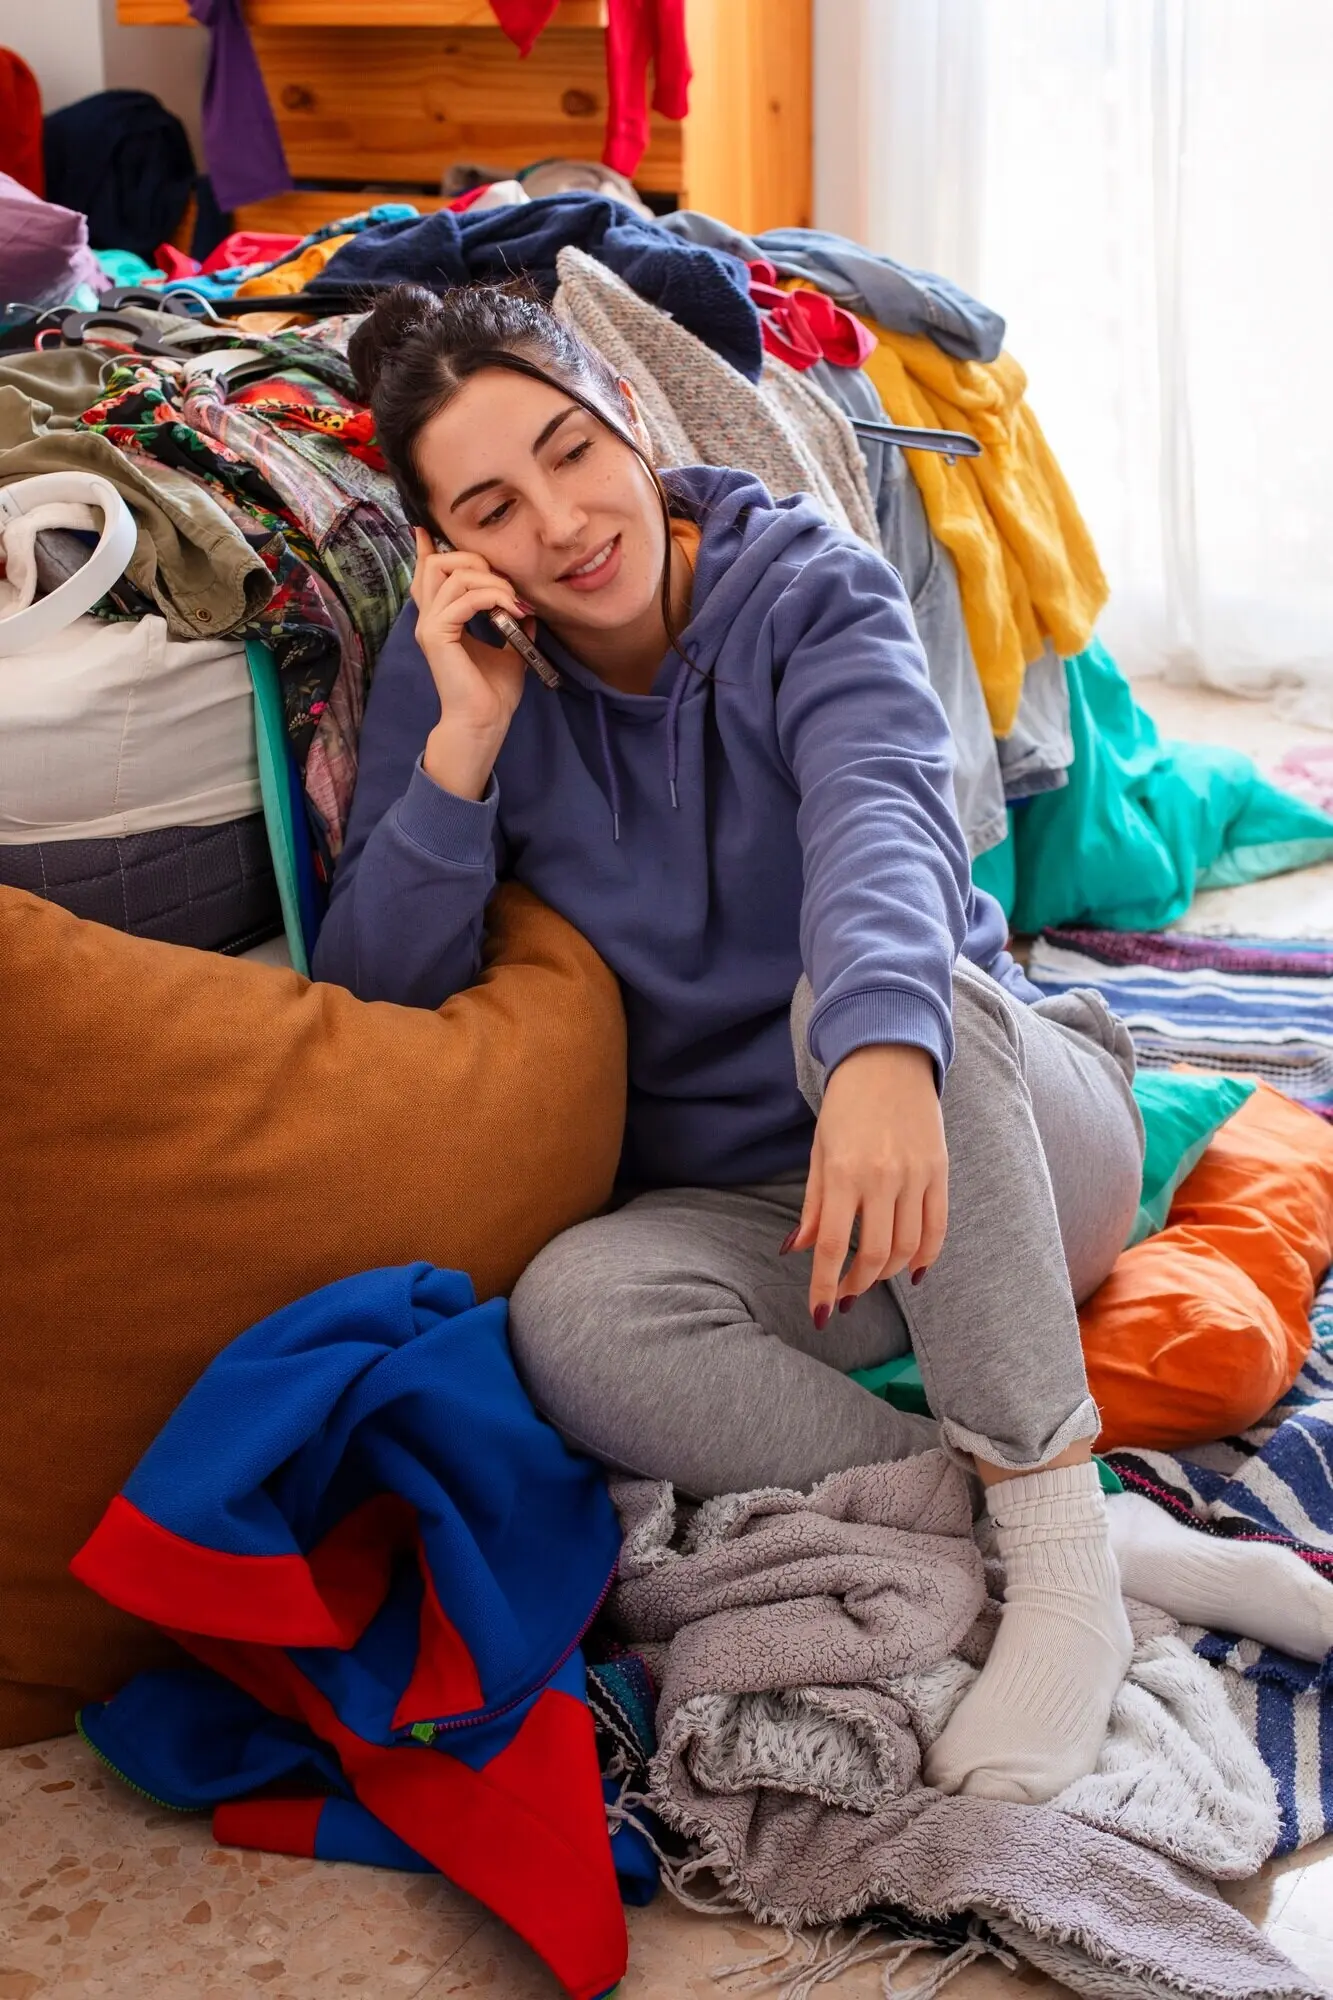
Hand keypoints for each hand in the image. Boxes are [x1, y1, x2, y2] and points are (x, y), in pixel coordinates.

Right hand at [411, 528, 533, 799]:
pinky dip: (492, 597)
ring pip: (450, 574)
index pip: (429, 574)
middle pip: (438, 563)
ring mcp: (430, 626)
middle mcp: (430, 618)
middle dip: (475, 562)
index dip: (431, 549)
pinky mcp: (437, 636)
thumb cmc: (493, 692)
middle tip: (506, 584)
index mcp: (441, 618)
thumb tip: (527, 605)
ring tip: (513, 600)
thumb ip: (512, 622)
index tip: (430, 528)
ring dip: (490, 580)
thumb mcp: (510, 648)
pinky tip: (511, 610)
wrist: (485, 722)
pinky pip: (463, 598)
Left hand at [787, 1044, 948, 1326]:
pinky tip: (913, 1271)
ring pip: (908, 1248)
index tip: (820, 1314)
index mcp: (843, 1172)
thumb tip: (798, 1250)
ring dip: (888, 1274)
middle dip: (857, 1285)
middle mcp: (882, 1177)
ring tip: (871, 1278)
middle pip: (875, 1254)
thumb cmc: (845, 1106)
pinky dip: (927, 1257)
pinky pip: (938, 1228)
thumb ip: (812, 1205)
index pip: (833, 1244)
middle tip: (844, 1296)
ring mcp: (916, 1175)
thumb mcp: (819, 1151)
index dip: (825, 1286)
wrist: (888, 1059)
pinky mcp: (940, 1171)